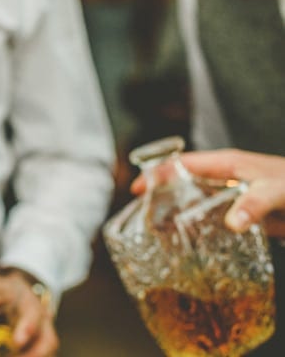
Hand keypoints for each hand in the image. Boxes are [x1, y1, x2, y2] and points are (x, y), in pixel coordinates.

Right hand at [130, 149, 284, 236]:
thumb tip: (230, 223)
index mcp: (228, 163)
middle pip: (184, 183)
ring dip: (179, 214)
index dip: (158, 174)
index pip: (182, 163)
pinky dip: (200, 230)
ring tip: (159, 233)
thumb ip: (254, 204)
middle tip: (142, 215)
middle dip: (162, 195)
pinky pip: (215, 221)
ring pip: (197, 202)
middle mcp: (228, 179)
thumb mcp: (276, 191)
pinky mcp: (246, 216)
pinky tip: (194, 246)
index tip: (138, 188)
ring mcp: (236, 197)